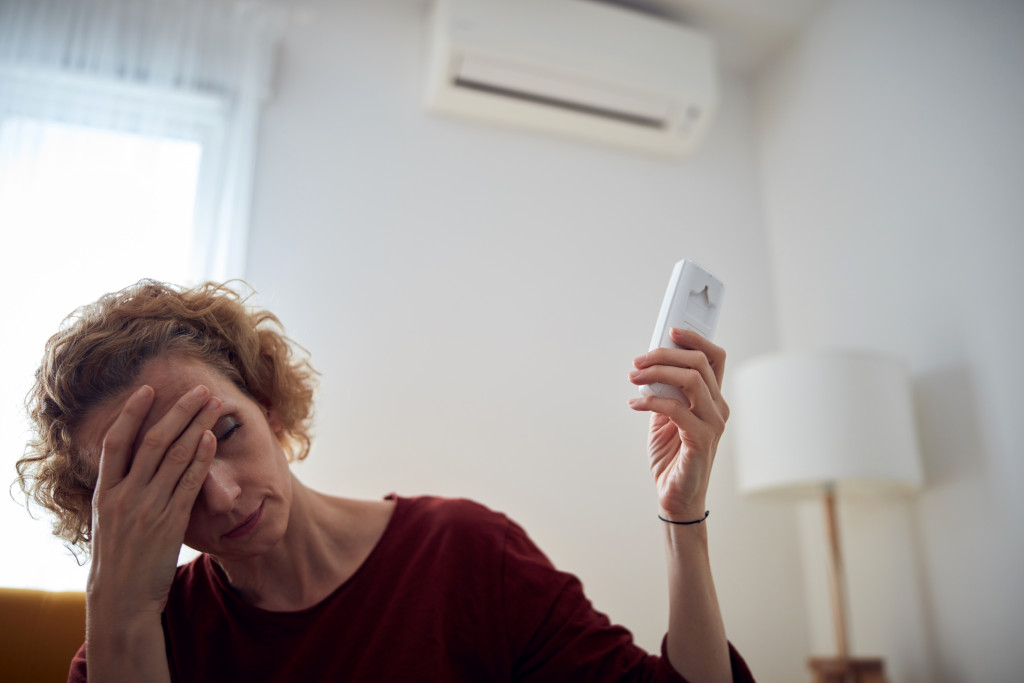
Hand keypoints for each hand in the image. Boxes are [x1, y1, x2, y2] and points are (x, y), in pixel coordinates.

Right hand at [88, 384, 220, 616]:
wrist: (121, 599)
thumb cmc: (118, 558)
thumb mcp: (109, 519)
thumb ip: (121, 491)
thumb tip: (133, 466)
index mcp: (104, 492)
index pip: (116, 442)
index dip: (131, 413)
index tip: (147, 389)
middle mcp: (123, 495)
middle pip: (152, 441)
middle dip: (178, 411)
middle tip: (199, 389)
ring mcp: (146, 508)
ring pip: (174, 456)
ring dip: (197, 426)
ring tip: (214, 405)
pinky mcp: (169, 522)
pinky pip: (188, 482)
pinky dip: (201, 458)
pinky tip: (211, 438)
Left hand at [627, 328, 728, 520]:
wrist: (675, 495)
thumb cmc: (672, 456)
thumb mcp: (665, 417)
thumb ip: (664, 392)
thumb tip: (650, 367)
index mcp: (713, 399)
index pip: (715, 358)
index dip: (696, 339)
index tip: (671, 331)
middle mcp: (718, 408)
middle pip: (699, 363)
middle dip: (665, 355)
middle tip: (638, 361)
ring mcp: (713, 424)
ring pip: (691, 380)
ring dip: (657, 373)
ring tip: (633, 377)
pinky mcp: (701, 440)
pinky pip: (676, 409)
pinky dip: (651, 401)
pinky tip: (634, 404)